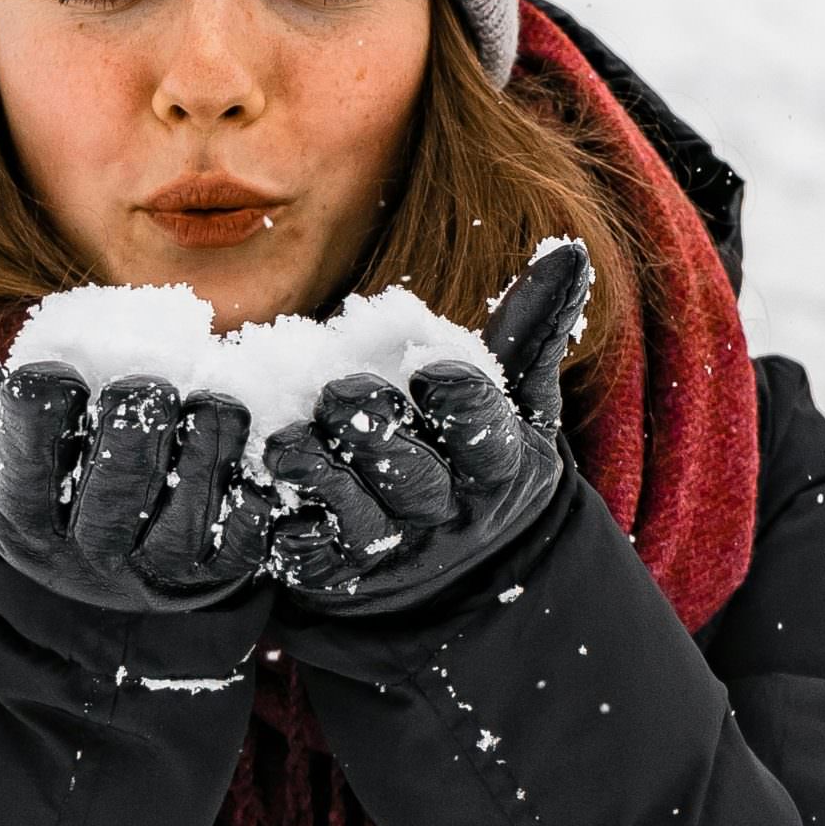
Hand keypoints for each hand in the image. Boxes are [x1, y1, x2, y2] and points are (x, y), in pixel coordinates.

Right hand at [0, 301, 275, 614]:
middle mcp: (86, 548)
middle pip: (123, 455)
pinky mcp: (216, 575)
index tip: (67, 379)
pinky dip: (256, 481)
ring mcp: (155, 567)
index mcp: (20, 512)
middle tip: (152, 384)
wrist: (96, 613)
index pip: (32, 423)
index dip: (52, 385)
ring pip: (196, 486)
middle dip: (143, 398)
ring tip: (208, 405)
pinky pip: (250, 524)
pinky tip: (246, 456)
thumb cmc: (37, 506)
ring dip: (212, 424)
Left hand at [260, 240, 592, 614]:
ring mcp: (391, 550)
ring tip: (285, 442)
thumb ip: (532, 329)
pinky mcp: (335, 572)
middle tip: (337, 392)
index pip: (485, 433)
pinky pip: (305, 556)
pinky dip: (278, 529)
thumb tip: (571, 253)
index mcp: (497, 465)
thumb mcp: (519, 400)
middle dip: (375, 434)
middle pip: (415, 480)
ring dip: (318, 476)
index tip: (428, 368)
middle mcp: (446, 513)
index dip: (457, 401)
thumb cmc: (480, 454)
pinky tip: (254, 493)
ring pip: (356, 519)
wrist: (460, 570)